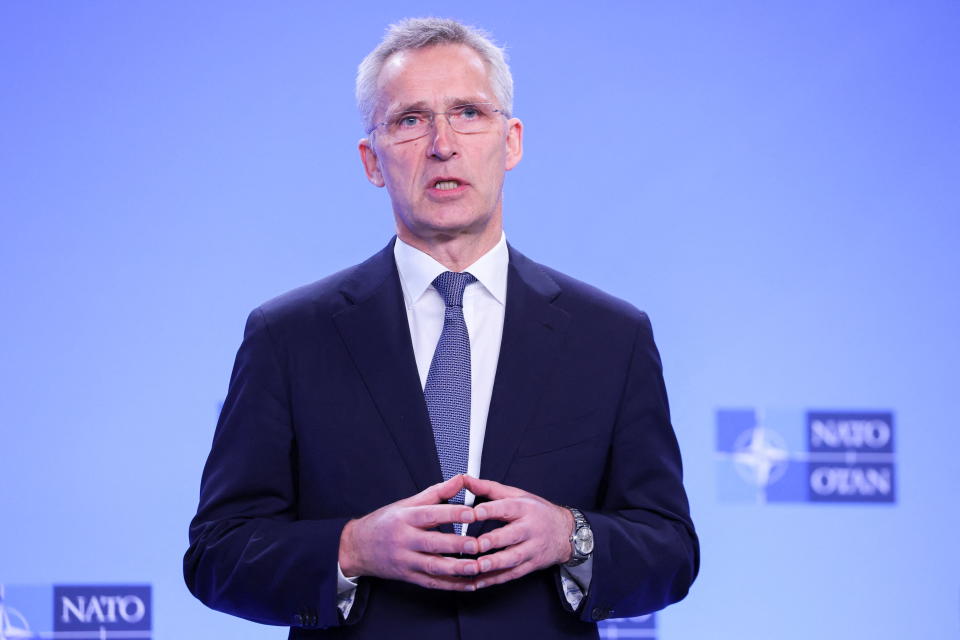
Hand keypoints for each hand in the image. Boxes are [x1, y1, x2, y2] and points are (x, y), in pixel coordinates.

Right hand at [338, 475, 480, 590]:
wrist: (356, 547)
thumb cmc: (385, 523)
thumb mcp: (406, 504)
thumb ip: (436, 493)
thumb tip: (460, 479)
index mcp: (405, 518)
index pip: (431, 514)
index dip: (453, 514)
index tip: (473, 513)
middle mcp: (404, 540)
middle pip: (432, 543)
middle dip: (456, 545)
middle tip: (478, 544)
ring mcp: (405, 561)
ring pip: (433, 567)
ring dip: (456, 569)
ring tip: (476, 567)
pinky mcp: (407, 577)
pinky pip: (431, 583)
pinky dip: (451, 586)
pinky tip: (468, 584)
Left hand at [462, 476, 573, 588]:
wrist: (565, 533)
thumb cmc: (537, 511)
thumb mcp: (517, 495)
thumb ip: (488, 488)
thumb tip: (464, 479)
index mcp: (524, 508)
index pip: (507, 507)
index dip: (491, 510)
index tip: (474, 513)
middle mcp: (530, 529)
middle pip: (512, 535)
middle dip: (494, 540)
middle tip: (476, 544)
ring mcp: (532, 549)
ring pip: (513, 558)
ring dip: (495, 564)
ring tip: (478, 566)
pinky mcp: (531, 565)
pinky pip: (512, 574)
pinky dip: (495, 579)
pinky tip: (479, 582)